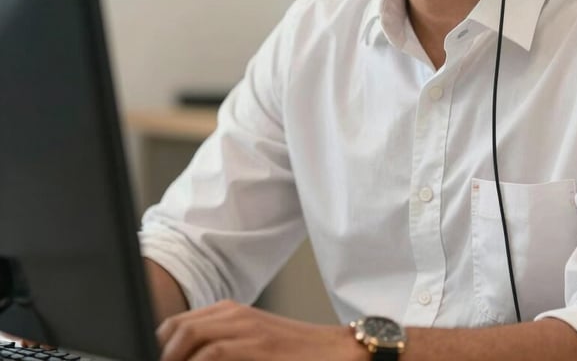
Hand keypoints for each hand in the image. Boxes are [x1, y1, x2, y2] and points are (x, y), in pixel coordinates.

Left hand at [156, 300, 363, 360]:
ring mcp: (246, 327)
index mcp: (231, 313)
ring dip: (172, 357)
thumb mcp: (252, 348)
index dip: (159, 345)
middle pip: (177, 327)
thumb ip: (221, 350)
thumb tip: (188, 358)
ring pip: (189, 336)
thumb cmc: (294, 357)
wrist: (335, 352)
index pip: (178, 324)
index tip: (149, 359)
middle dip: (160, 351)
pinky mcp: (256, 345)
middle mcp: (234, 314)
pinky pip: (212, 354)